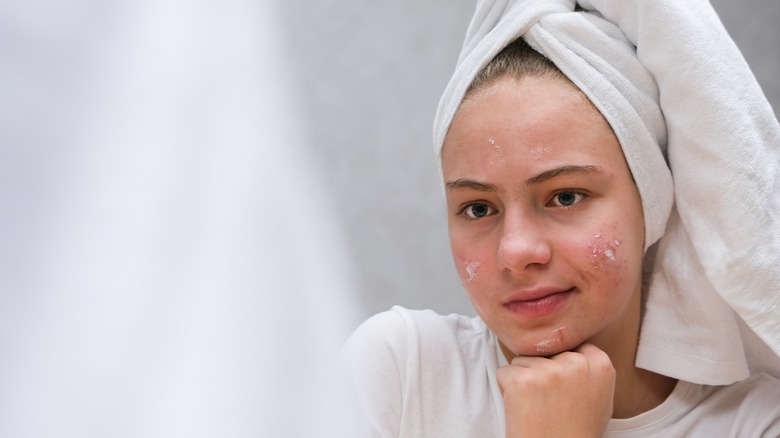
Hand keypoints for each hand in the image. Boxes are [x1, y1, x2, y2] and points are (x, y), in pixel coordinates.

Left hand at [496, 343, 614, 437]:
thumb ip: (590, 370)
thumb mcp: (599, 398)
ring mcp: (549, 371)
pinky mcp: (522, 381)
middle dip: (542, 372)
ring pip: (523, 361)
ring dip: (525, 381)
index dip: (562, 366)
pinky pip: (504, 373)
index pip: (572, 345)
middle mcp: (577, 363)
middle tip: (550, 404)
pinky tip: (523, 410)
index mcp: (600, 364)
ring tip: (538, 408)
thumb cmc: (575, 433)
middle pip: (546, 352)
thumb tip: (576, 347)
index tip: (565, 390)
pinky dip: (507, 390)